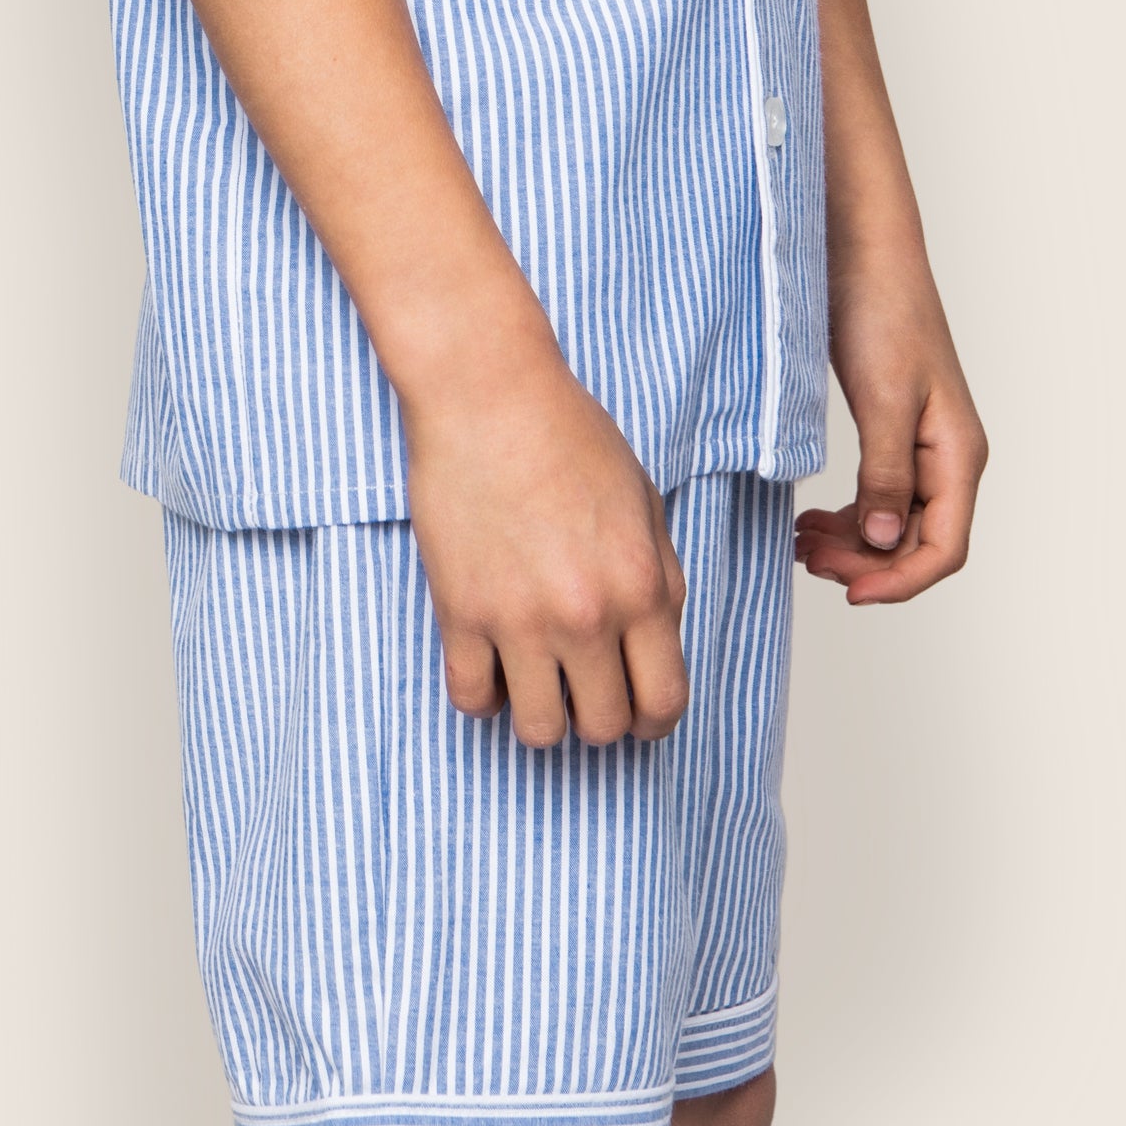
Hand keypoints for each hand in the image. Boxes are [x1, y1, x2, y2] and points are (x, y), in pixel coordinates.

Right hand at [401, 345, 689, 747]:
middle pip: (603, 726)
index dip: (653, 720)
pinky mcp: (460, 612)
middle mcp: (586, 614)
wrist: (488, 393)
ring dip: (541, 715)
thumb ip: (659, 575)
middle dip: (597, 716)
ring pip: (539, 731)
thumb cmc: (567, 433)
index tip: (636, 712)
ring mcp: (520, 619)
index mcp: (642, 585)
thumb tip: (656, 640)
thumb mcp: (643, 499)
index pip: (664, 701)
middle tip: (581, 687)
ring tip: (533, 677)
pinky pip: (470, 699)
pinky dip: (482, 696)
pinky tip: (488, 663)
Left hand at [794, 251, 986, 605]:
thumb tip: (882, 543)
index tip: (846, 591)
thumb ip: (886, 475)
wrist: (861, 249)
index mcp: (958, 452)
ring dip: (853, 544)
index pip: (943, 548)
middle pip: (917, 543)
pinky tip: (811, 518)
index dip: (898, 581)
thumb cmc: (882, 310)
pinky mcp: (892, 428)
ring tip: (801, 542)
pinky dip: (847, 515)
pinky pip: (878, 494)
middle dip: (865, 564)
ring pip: (893, 523)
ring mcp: (920, 443)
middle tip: (806, 558)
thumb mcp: (883, 397)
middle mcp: (946, 455)